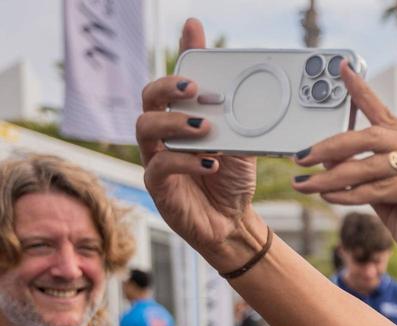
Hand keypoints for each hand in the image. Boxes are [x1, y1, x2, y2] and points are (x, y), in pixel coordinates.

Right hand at [136, 18, 260, 270]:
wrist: (232, 221)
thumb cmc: (232, 180)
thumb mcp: (242, 146)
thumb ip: (239, 122)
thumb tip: (249, 94)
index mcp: (181, 119)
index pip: (175, 82)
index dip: (181, 56)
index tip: (193, 31)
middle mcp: (163, 135)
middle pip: (149, 98)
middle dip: (169, 87)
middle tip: (195, 88)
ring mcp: (155, 158)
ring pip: (146, 127)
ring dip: (176, 122)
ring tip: (205, 128)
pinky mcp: (158, 186)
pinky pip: (162, 166)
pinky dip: (187, 161)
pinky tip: (211, 163)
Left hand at [291, 63, 396, 307]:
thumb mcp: (396, 207)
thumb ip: (375, 185)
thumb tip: (339, 171)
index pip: (388, 118)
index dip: (363, 93)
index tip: (342, 70)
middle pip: (372, 137)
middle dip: (331, 145)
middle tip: (301, 156)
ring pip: (372, 164)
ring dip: (332, 175)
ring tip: (305, 183)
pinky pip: (382, 188)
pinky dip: (351, 193)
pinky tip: (330, 196)